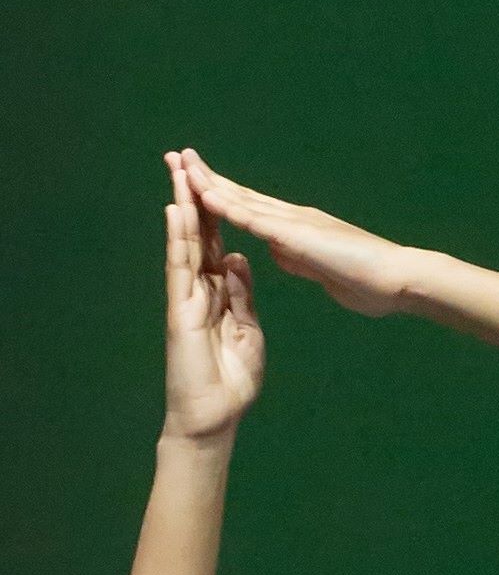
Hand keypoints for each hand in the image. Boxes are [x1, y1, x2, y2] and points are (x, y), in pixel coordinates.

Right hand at [158, 152, 265, 443]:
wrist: (215, 415)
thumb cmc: (231, 378)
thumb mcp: (247, 328)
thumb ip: (240, 294)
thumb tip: (238, 261)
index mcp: (218, 291)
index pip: (216, 242)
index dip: (216, 210)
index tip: (211, 178)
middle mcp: (199, 288)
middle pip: (198, 234)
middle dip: (192, 196)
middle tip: (182, 158)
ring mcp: (187, 298)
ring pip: (185, 243)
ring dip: (181, 206)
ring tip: (177, 171)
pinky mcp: (181, 312)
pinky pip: (181, 269)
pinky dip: (179, 239)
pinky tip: (177, 212)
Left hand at [175, 158, 422, 322]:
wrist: (399, 281)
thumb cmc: (368, 281)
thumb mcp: (320, 269)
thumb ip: (297, 257)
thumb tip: (277, 251)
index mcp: (295, 228)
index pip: (248, 206)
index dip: (219, 192)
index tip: (194, 180)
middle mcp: (291, 217)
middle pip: (238, 193)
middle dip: (206, 176)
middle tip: (177, 155)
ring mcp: (293, 223)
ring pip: (241, 199)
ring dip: (208, 182)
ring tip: (181, 164)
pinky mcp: (297, 236)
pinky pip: (254, 219)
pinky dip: (228, 206)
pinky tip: (205, 196)